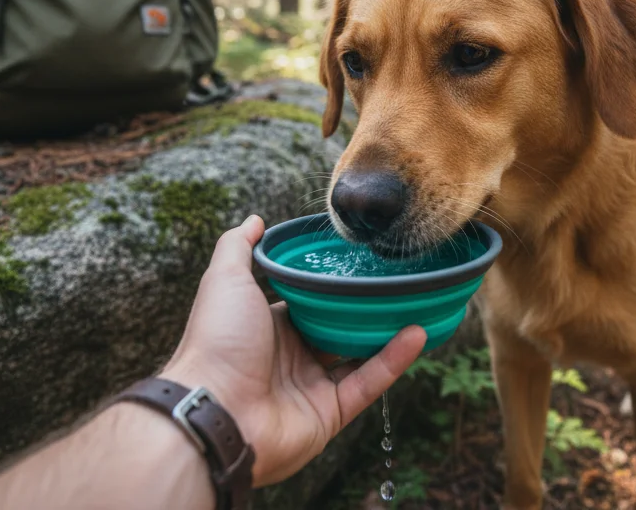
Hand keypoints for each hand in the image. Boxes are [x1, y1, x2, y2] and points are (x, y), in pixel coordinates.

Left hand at [161, 215, 426, 485]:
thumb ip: (238, 247)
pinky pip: (368, 383)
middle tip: (398, 281)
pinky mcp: (330, 413)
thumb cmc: (217, 342)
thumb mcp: (225, 280)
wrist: (216, 410)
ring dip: (390, 332)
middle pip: (339, 327)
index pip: (309, 301)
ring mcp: (312, 386)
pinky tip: (418, 334)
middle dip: (367, 308)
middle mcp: (292, 357)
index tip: (361, 261)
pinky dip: (394, 360)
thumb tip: (255, 220)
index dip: (333, 283)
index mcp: (269, 327)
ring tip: (419, 304)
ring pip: (361, 355)